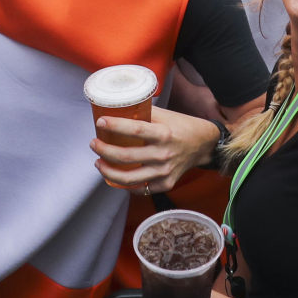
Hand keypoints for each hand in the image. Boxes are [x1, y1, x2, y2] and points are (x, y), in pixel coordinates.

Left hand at [93, 105, 221, 192]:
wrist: (203, 145)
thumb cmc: (182, 126)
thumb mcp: (165, 115)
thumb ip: (144, 113)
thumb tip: (119, 108)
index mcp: (164, 134)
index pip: (135, 130)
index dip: (115, 126)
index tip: (100, 122)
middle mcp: (164, 154)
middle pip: (126, 157)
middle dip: (104, 150)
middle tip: (94, 144)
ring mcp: (164, 172)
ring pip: (129, 178)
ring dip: (108, 171)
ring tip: (99, 162)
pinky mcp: (166, 183)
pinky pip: (141, 188)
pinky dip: (125, 184)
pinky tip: (116, 176)